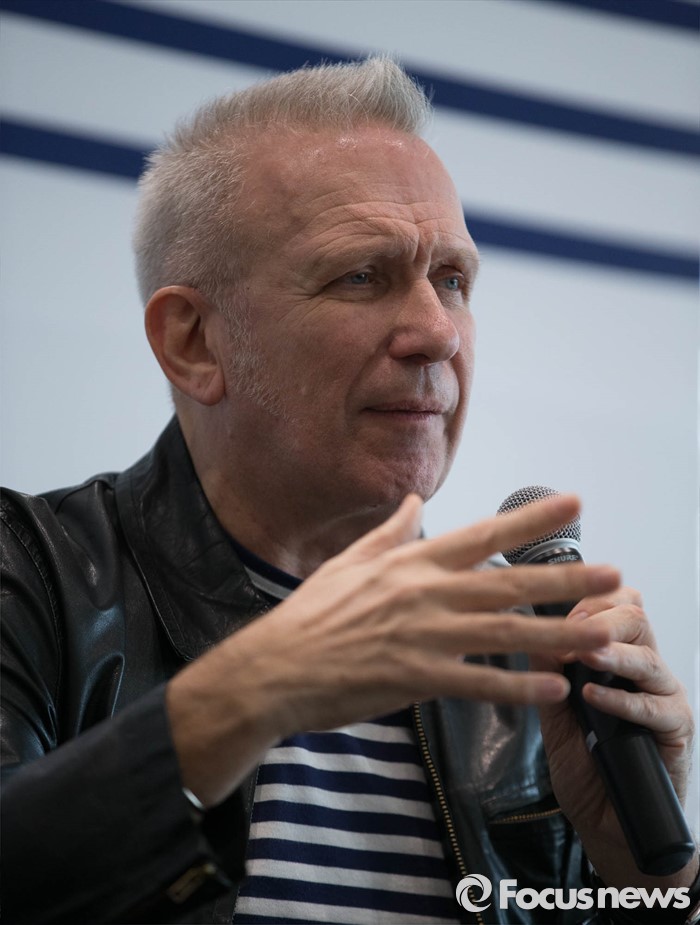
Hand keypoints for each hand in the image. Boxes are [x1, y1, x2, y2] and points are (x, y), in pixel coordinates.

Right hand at [167, 492, 620, 805]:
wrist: (275, 667)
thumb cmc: (310, 614)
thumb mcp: (350, 561)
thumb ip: (391, 531)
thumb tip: (415, 499)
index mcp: (411, 562)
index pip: (483, 534)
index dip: (531, 518)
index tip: (573, 504)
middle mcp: (424, 592)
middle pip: (507, 582)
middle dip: (564, 577)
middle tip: (612, 573)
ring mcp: (421, 635)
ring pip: (503, 631)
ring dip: (557, 633)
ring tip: (602, 633)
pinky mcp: (414, 678)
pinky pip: (476, 681)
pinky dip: (516, 686)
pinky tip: (552, 689)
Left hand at [534, 590, 696, 885]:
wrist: (605, 821)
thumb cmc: (583, 765)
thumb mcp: (554, 714)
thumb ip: (548, 675)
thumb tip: (533, 633)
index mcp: (616, 658)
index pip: (614, 607)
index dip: (590, 602)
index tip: (561, 607)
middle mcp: (643, 670)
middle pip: (637, 620)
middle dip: (605, 616)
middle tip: (576, 625)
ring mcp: (663, 697)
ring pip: (649, 659)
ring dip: (615, 654)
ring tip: (587, 656)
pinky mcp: (676, 729)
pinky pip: (655, 708)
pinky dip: (622, 701)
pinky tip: (594, 697)